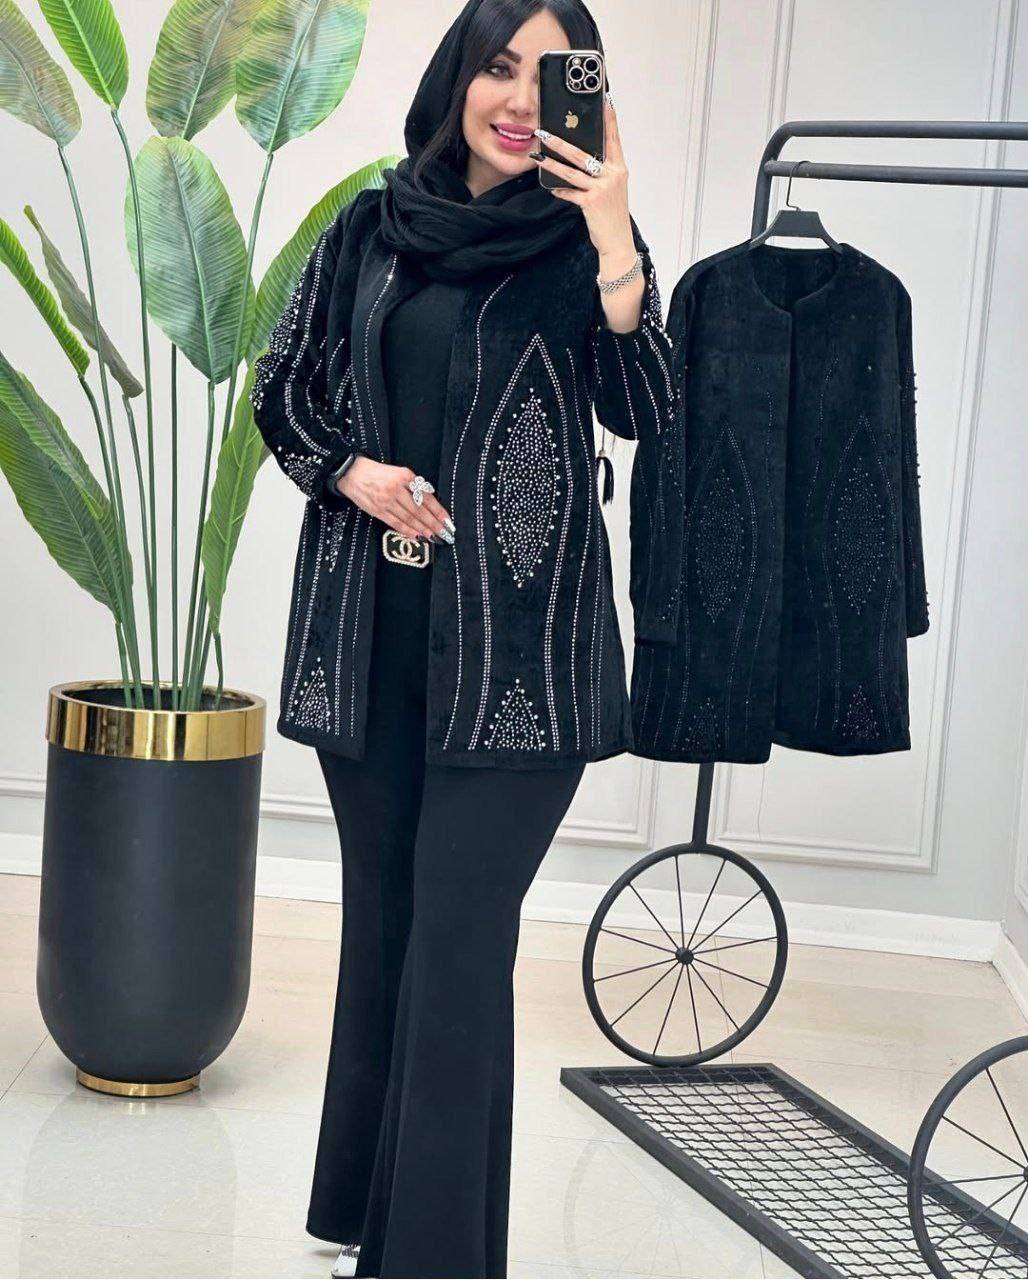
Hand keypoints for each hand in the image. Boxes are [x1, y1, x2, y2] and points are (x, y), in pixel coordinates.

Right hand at [336, 457, 454, 542]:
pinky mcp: (378, 510)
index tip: (447, 520)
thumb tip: (429, 502)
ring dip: (423, 529)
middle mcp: (397, 488)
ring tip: (433, 537)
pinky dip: (408, 531)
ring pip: (409, 518)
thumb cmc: (377, 473)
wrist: (352, 473)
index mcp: (405, 476)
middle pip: (420, 510)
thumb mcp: (398, 472)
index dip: (438, 511)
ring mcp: (387, 500)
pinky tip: (417, 536)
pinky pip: (396, 523)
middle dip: (434, 523)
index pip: (426, 496)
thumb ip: (413, 485)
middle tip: (444, 533)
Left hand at [531, 95, 632, 260]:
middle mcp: (612, 175)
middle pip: (583, 154)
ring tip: (538, 155)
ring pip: (572, 171)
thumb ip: (601, 173)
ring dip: (552, 163)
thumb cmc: (613, 214)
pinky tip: (551, 187)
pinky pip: (570, 192)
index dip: (610, 120)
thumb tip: (581, 160)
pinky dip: (560, 190)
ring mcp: (602, 189)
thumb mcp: (613, 189)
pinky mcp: (591, 202)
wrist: (618, 242)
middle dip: (561, 142)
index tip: (605, 102)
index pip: (613, 139)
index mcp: (619, 169)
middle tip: (545, 132)